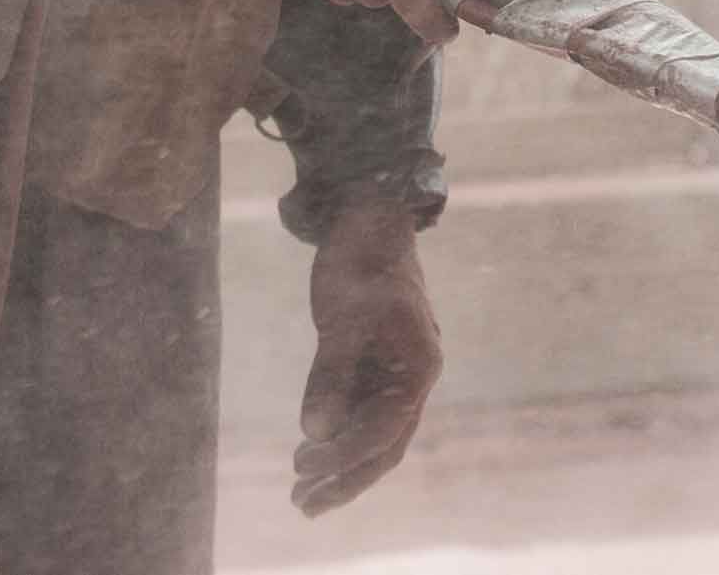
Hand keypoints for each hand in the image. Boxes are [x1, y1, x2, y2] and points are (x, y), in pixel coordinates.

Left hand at [292, 201, 441, 518]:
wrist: (368, 215)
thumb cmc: (360, 258)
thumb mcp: (341, 315)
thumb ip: (330, 374)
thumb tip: (314, 432)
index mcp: (419, 365)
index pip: (382, 429)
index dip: (343, 456)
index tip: (303, 468)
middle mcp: (414, 375)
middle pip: (383, 445)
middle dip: (344, 478)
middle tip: (300, 503)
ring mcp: (397, 371)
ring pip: (373, 434)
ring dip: (339, 464)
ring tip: (299, 491)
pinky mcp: (377, 364)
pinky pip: (361, 413)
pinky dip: (338, 435)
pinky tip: (310, 448)